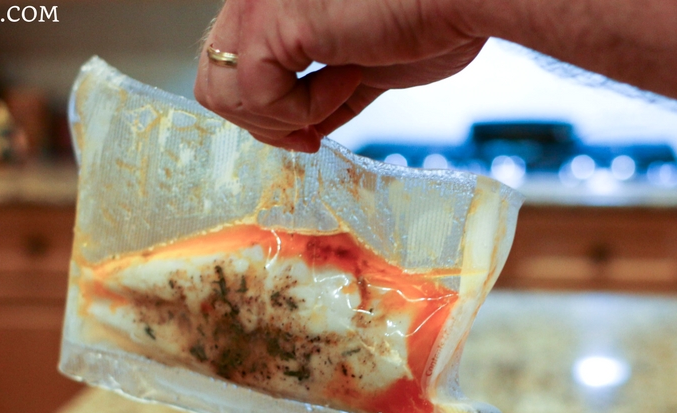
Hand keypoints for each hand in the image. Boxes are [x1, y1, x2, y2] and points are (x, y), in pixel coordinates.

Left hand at [195, 0, 488, 151]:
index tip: (311, 134)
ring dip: (278, 121)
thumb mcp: (363, 69)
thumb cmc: (430, 23)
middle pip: (213, 81)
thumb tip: (304, 129)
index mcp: (276, 4)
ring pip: (221, 92)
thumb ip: (323, 94)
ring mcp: (259, 2)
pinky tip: (347, 78)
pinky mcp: (275, 21)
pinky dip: (303, 109)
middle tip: (311, 135)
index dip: (264, 113)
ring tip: (329, 104)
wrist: (463, 3)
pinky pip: (258, 95)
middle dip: (264, 125)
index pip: (230, 67)